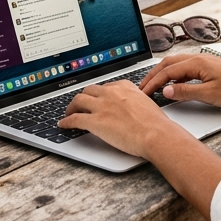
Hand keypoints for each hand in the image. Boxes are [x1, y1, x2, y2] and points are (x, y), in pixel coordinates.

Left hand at [58, 80, 178, 157]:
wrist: (156, 134)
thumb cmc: (156, 124)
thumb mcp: (146, 104)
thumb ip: (135, 102)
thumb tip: (133, 109)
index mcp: (124, 87)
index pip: (105, 86)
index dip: (98, 93)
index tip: (96, 97)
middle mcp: (111, 93)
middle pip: (89, 90)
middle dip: (83, 97)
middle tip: (80, 104)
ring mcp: (101, 106)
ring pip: (78, 100)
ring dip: (72, 107)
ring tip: (69, 113)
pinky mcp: (95, 121)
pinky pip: (75, 119)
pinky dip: (66, 121)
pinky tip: (63, 124)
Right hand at [137, 53, 220, 109]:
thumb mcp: (209, 95)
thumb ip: (186, 93)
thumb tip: (166, 92)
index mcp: (197, 62)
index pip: (168, 72)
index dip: (153, 82)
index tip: (143, 92)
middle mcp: (198, 58)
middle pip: (168, 64)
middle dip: (153, 75)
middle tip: (142, 87)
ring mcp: (204, 61)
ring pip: (176, 64)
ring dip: (163, 74)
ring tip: (153, 85)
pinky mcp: (209, 66)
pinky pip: (185, 68)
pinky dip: (175, 75)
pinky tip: (174, 84)